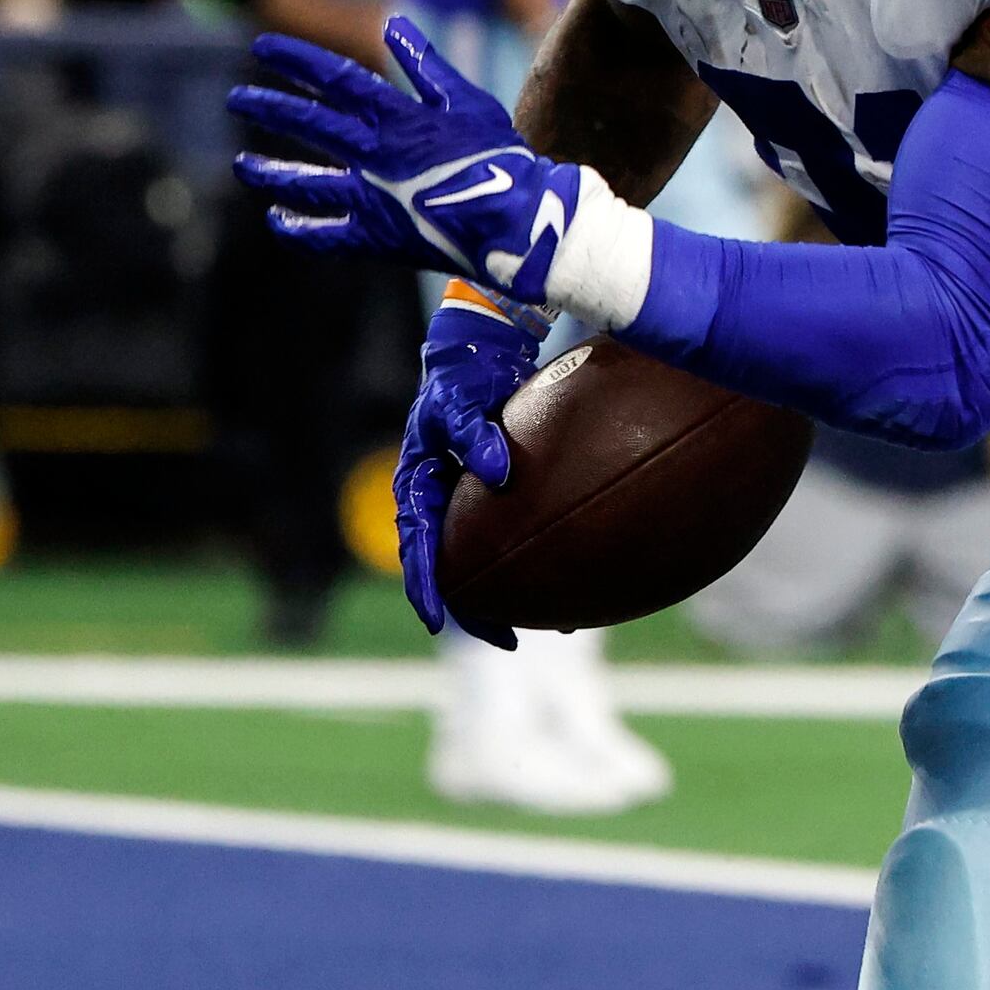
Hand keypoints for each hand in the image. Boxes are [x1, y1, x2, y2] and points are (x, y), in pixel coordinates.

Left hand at [227, 20, 648, 313]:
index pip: (333, 78)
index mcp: (397, 116)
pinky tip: (277, 219)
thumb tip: (395, 25)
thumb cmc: (499, 156)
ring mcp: (372, 198)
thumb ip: (426, 65)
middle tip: (238, 99)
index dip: (295, 60)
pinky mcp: (376, 237)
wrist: (516, 220)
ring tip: (242, 164)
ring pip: (307, 182)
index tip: (260, 46)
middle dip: (269, 108)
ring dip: (270, 172)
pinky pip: (326, 236)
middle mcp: (375, 154)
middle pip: (309, 124)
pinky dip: (299, 228)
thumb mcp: (468, 99)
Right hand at [391, 282, 540, 632]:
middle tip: (503, 639)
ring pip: (481, 558)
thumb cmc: (466, 373)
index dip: (426, 584)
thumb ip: (472, 430)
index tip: (438, 619)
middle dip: (473, 606)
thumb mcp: (460, 397)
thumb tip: (497, 472)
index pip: (419, 544)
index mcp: (419, 483)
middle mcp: (439, 499)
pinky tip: (570, 583)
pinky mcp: (494, 495)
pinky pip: (511, 535)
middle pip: (451, 566)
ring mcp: (466, 500)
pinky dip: (533, 559)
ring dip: (503, 594)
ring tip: (537, 627)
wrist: (484, 350)